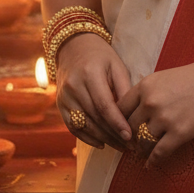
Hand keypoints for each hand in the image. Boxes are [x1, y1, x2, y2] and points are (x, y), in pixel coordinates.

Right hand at [55, 33, 133, 149]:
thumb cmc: (101, 56)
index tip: (130, 136)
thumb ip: (124, 89)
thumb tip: (133, 114)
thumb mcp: (116, 66)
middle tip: (130, 145)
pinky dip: (87, 137)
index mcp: (89, 74)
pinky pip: (72, 126)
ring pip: (83, 125)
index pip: (103, 105)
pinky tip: (102, 143)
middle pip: (94, 118)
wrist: (74, 47)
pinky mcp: (60, 104)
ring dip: (102, 139)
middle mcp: (73, 86)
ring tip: (119, 146)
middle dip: (112, 134)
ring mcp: (64, 96)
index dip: (116, 123)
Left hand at [119, 58, 193, 168]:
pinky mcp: (179, 134)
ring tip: (142, 153)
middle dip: (130, 137)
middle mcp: (151, 102)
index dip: (119, 120)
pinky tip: (150, 165)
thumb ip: (148, 92)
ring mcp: (164, 119)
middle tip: (132, 143)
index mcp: (145, 86)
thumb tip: (136, 109)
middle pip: (130, 127)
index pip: (120, 108)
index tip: (122, 127)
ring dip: (141, 150)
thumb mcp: (164, 76)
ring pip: (142, 142)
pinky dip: (153, 161)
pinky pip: (159, 153)